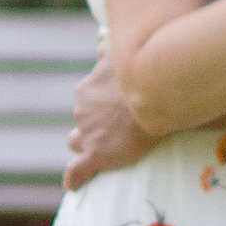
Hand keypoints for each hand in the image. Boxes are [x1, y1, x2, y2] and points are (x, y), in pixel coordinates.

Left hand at [65, 47, 153, 191]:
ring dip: (88, 143)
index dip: (98, 104)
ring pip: (78, 141)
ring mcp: (87, 135)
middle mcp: (82, 112)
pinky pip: (78, 170)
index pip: (86, 99)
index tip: (112, 106)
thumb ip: (107, 49)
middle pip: (82, 121)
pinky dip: (75, 177)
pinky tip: (73, 185)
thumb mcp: (118, 51)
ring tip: (107, 146)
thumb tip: (98, 40)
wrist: (151, 95)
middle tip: (117, 125)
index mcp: (86, 90)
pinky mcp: (97, 155)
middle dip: (94, 123)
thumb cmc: (138, 71)